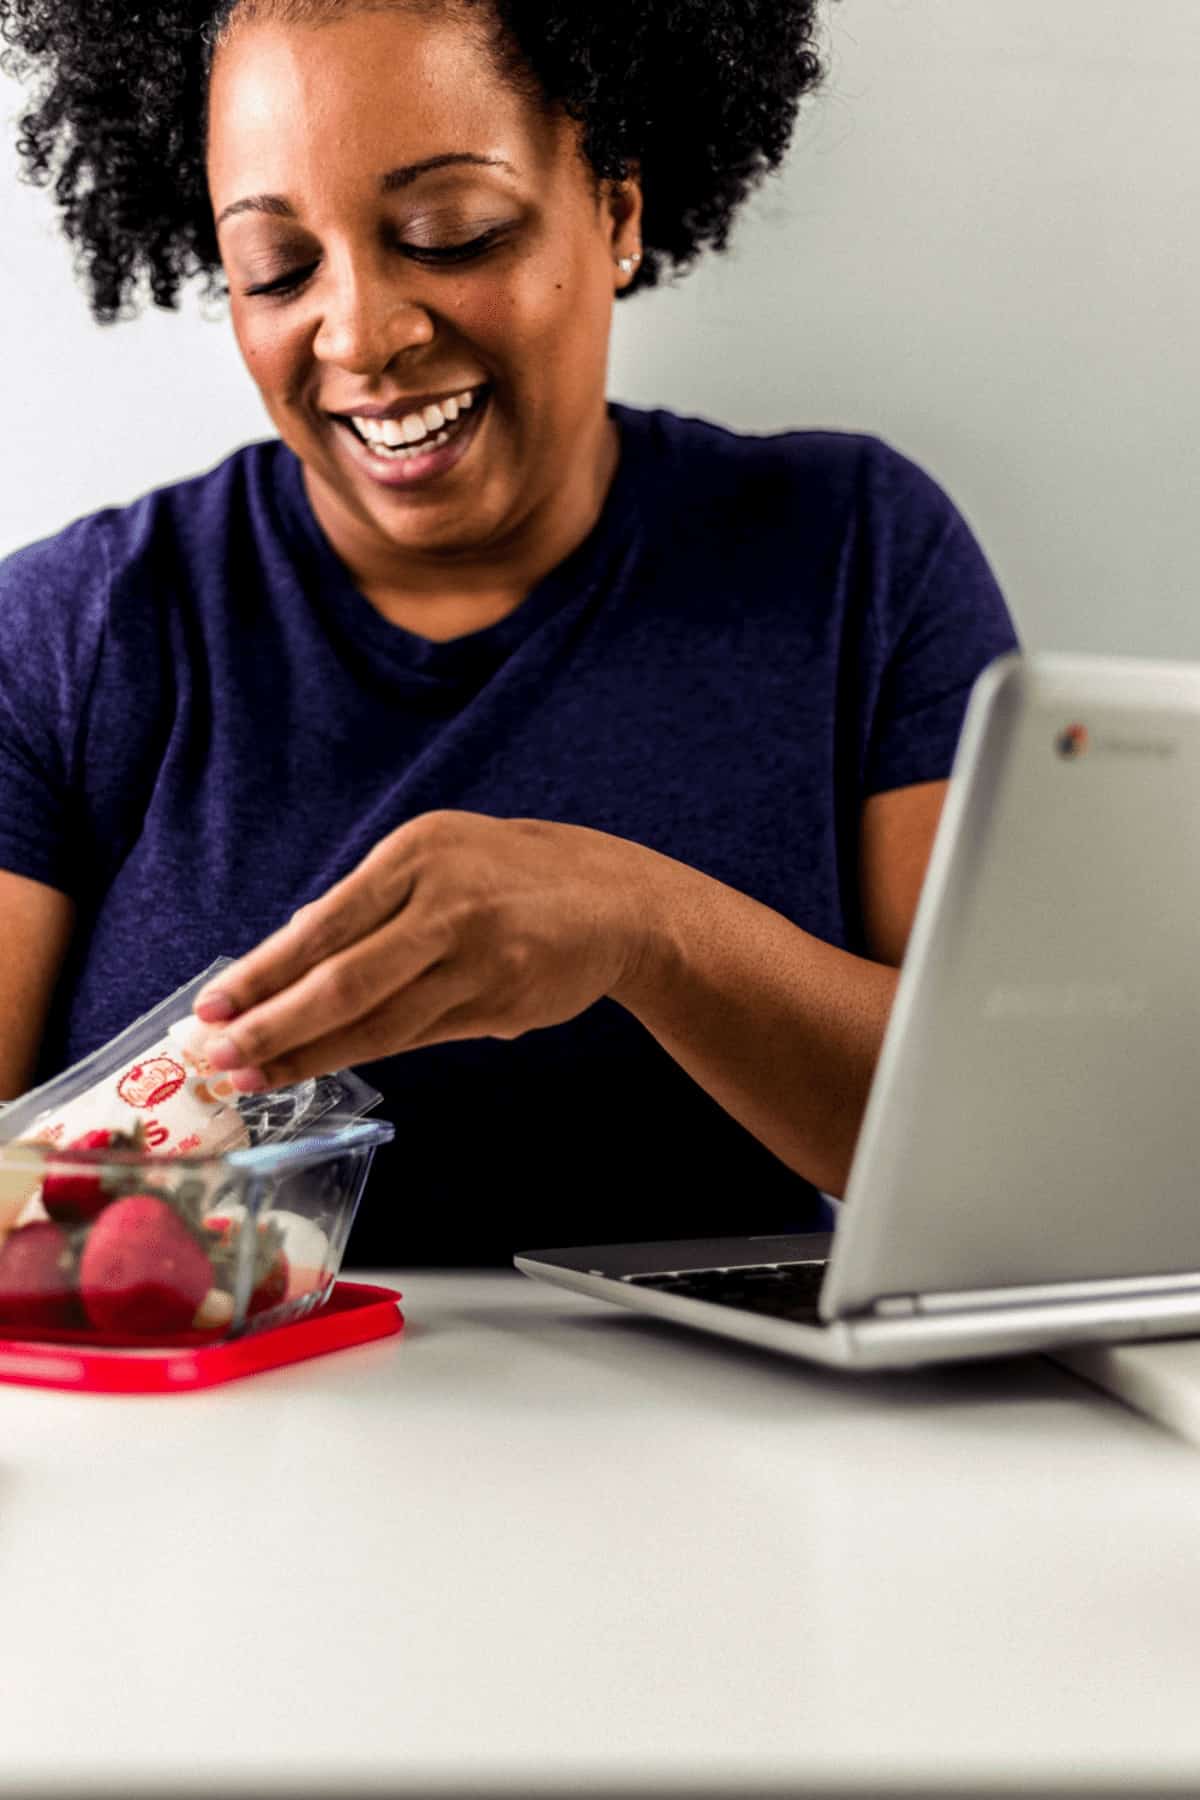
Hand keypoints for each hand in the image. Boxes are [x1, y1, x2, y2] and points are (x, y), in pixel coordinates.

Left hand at [191, 810, 656, 1090]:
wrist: (615, 897)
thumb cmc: (506, 878)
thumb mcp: (437, 857)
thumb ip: (369, 905)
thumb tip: (285, 955)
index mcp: (416, 852)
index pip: (322, 924)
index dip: (261, 973)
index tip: (211, 1009)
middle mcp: (446, 900)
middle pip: (341, 977)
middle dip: (270, 1024)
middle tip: (215, 1057)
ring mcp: (477, 955)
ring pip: (376, 1020)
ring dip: (306, 1054)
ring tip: (252, 1077)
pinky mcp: (501, 1000)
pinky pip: (417, 1036)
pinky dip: (361, 1054)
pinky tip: (319, 1067)